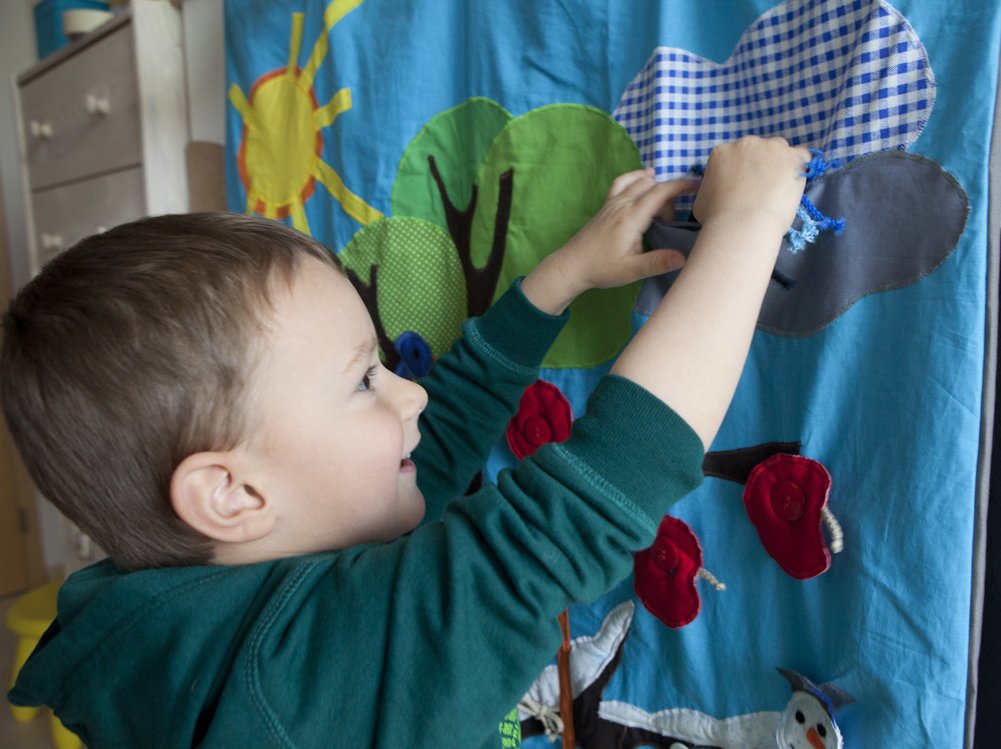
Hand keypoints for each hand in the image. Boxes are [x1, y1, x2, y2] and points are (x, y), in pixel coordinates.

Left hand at [520, 170, 697, 314]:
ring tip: (659, 212)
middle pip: (653, 186)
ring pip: (639, 182)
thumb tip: (683, 257)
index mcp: (630, 218)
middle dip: (668, 198)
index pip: (660, 192)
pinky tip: (644, 179)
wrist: (571, 266)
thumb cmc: (601, 269)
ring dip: (655, 189)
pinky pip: (623, 182)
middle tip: (668, 225)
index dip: (681, 186)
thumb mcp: (631, 271)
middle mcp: (621, 205)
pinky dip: (637, 178)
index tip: (698, 185)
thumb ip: (657, 263)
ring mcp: (612, 203)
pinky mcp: (606, 206)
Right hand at [692, 136, 809, 237]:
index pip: (736, 156)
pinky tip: (795, 184)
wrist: (742, 224)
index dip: (742, 171)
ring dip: (780, 164)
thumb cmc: (716, 218)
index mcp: (722, 153)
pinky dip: (799, 168)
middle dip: (761, 165)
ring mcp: (770, 148)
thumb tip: (717, 193)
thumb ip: (711, 189)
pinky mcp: (792, 157)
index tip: (745, 186)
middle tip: (762, 189)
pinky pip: (801, 156)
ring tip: (780, 188)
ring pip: (779, 150)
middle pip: (758, 149)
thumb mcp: (702, 201)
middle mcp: (745, 144)